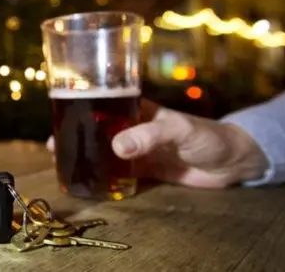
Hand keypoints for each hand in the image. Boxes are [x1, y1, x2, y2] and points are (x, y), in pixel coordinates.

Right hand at [47, 100, 268, 188]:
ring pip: (103, 151)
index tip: (57, 115)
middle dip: (74, 134)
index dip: (80, 106)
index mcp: (138, 110)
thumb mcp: (178, 130)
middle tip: (52, 145)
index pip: (104, 103)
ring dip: (84, 156)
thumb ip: (149, 136)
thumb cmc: (207, 135)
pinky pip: (117, 173)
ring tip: (62, 162)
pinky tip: (86, 181)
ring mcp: (137, 150)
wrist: (232, 163)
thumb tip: (116, 147)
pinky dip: (101, 176)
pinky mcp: (143, 171)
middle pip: (97, 128)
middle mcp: (132, 128)